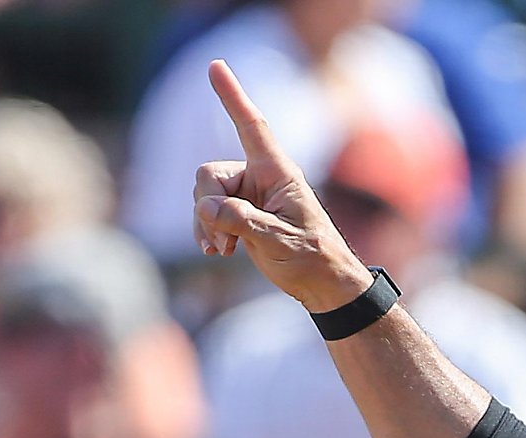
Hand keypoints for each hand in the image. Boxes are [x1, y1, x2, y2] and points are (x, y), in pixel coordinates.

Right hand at [192, 60, 373, 311]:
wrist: (322, 284)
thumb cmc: (313, 259)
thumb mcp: (279, 241)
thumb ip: (242, 222)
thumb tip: (208, 208)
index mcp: (278, 173)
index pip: (251, 127)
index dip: (233, 96)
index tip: (216, 65)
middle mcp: (259, 178)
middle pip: (209, 175)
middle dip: (207, 207)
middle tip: (223, 242)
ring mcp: (247, 195)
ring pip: (203, 195)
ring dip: (205, 224)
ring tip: (224, 250)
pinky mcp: (239, 213)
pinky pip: (206, 211)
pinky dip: (206, 230)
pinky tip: (218, 251)